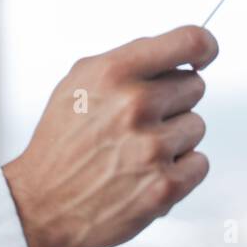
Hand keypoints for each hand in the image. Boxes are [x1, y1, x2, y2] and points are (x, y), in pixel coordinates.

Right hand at [1, 25, 217, 246]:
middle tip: (142, 120)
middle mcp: (135, 104)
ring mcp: (152, 147)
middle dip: (173, 101)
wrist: (41, 205)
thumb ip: (125, 63)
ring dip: (174, 138)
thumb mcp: (78, 83)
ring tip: (137, 150)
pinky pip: (200, 163)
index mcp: (114, 72)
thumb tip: (170, 54)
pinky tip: (148, 172)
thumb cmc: (60, 144)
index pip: (189, 42)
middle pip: (194, 86)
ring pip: (197, 125)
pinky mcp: (164, 186)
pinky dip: (180, 170)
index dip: (204, 47)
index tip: (204, 56)